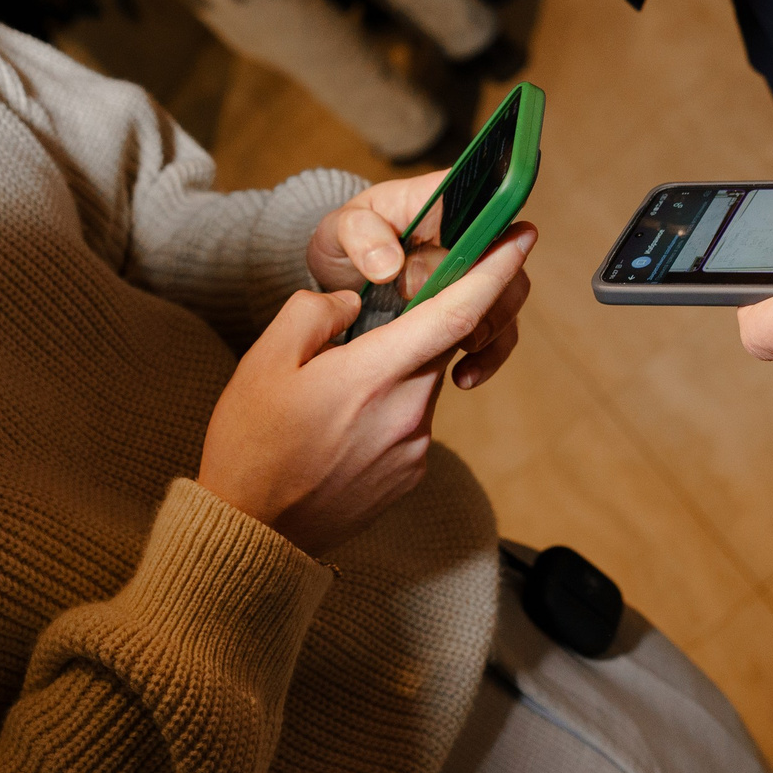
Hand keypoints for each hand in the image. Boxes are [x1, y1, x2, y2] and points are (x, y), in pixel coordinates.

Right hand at [201, 224, 538, 554]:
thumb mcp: (264, 362)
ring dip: (394, 371)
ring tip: (332, 397)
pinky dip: (387, 409)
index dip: (494, 270)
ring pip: (421, 383)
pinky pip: (411, 421)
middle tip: (367, 328)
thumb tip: (352, 304)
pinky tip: (339, 431)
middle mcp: (409, 412)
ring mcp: (415, 449)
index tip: (521, 238)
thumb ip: (315, 313)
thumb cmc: (252, 446)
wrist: (254, 534)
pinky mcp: (411, 475)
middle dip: (420, 323)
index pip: (456, 312)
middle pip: (438, 345)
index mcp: (375, 375)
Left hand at [307, 173, 530, 390]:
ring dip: (491, 329)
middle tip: (459, 320)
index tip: (467, 267)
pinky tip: (463, 377)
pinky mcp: (472, 311)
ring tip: (462, 353)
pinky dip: (487, 357)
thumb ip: (360, 236)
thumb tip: (391, 265)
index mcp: (440, 200)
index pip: (484, 202)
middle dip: (489, 293)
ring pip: (508, 297)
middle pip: (506, 257)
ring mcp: (474, 275)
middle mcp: (469, 235)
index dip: (486, 234)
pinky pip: (497, 335)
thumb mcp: (339, 230)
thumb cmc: (345, 241)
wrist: (340, 278)